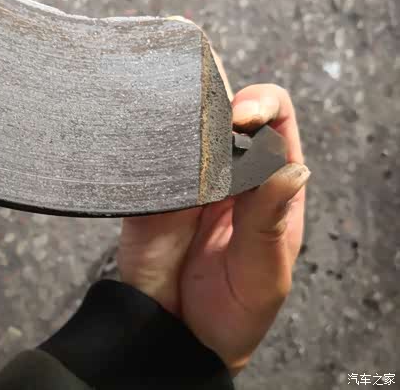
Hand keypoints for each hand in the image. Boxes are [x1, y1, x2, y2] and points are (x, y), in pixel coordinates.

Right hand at [118, 84, 309, 373]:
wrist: (174, 337)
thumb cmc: (232, 313)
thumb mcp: (263, 275)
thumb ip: (270, 223)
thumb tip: (292, 170)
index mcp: (267, 186)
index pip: (275, 122)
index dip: (262, 106)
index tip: (244, 117)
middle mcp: (227, 173)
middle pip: (226, 111)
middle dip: (217, 100)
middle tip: (204, 116)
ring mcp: (184, 178)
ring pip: (183, 125)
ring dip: (179, 113)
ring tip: (174, 122)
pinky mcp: (147, 189)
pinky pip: (145, 153)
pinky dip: (144, 138)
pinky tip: (145, 138)